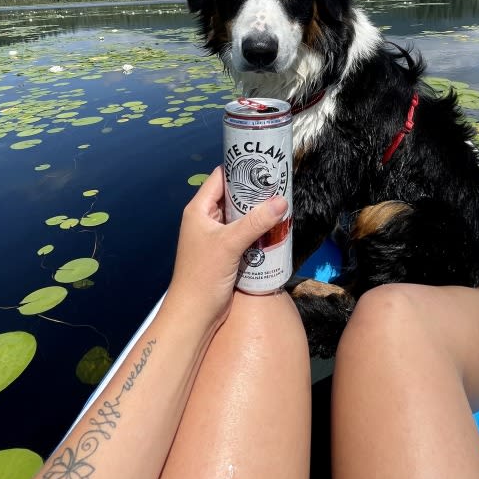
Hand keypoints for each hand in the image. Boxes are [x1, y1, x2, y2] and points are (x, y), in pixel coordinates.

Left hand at [167, 167, 288, 332]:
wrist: (195, 315)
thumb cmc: (203, 276)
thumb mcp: (229, 244)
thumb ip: (255, 222)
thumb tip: (282, 202)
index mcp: (199, 210)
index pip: (221, 178)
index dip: (241, 168)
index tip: (264, 163)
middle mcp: (207, 220)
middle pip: (234, 197)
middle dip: (256, 193)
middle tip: (281, 185)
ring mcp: (217, 237)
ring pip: (242, 217)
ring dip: (260, 214)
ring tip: (283, 206)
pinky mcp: (227, 254)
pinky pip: (246, 235)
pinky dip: (259, 232)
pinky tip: (277, 230)